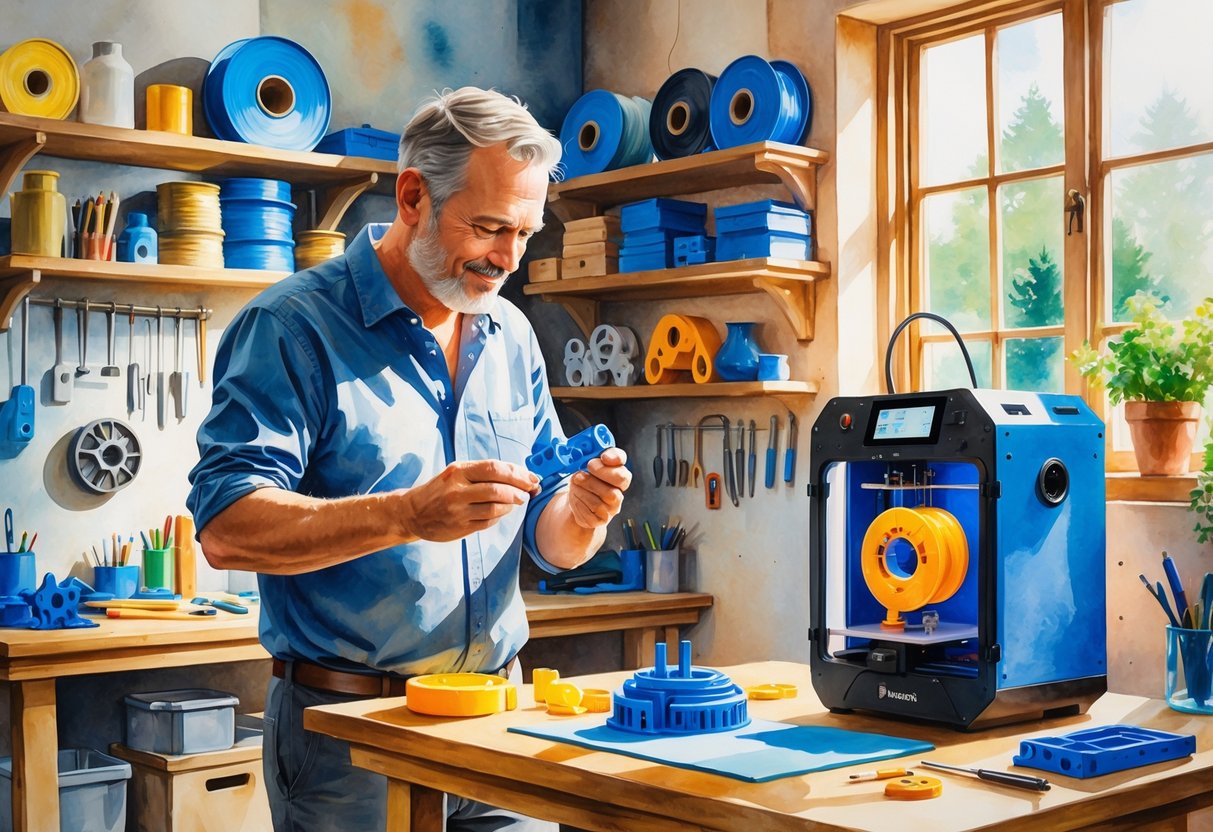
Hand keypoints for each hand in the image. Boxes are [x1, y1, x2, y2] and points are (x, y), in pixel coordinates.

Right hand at [400, 460, 539, 541]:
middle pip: (497, 489)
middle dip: (519, 491)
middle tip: (528, 493)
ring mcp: (457, 510)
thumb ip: (483, 472)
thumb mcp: (457, 473)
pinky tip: (501, 512)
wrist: (413, 512)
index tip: (532, 478)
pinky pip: (488, 522)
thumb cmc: (441, 489)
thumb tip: (519, 475)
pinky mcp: (459, 528)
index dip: (518, 473)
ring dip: (511, 505)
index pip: (494, 468)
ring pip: (495, 508)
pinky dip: (499, 517)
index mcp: (458, 471)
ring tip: (515, 502)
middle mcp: (457, 490)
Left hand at [567, 447, 631, 529]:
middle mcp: (618, 490)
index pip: (622, 461)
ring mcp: (612, 507)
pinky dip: (580, 503)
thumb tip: (578, 451)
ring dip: (585, 489)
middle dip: (602, 473)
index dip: (615, 458)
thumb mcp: (582, 466)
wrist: (577, 503)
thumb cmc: (582, 482)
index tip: (604, 456)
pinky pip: (592, 513)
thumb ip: (584, 456)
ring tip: (575, 484)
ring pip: (603, 499)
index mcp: (616, 472)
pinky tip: (576, 498)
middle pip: (619, 480)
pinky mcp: (601, 520)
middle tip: (585, 469)